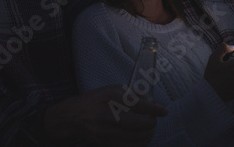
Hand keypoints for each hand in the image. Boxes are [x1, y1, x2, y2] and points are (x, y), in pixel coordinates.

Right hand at [43, 84, 167, 146]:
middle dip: (151, 124)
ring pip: (135, 140)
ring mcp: (105, 135)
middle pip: (138, 125)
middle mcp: (106, 120)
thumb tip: (147, 99)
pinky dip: (138, 144)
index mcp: (107, 102)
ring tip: (149, 130)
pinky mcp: (106, 145)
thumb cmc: (91, 102)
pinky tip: (141, 139)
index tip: (164, 111)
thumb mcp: (108, 91)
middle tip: (154, 120)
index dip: (153, 109)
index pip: (135, 104)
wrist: (70, 119)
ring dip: (147, 135)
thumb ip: (128, 94)